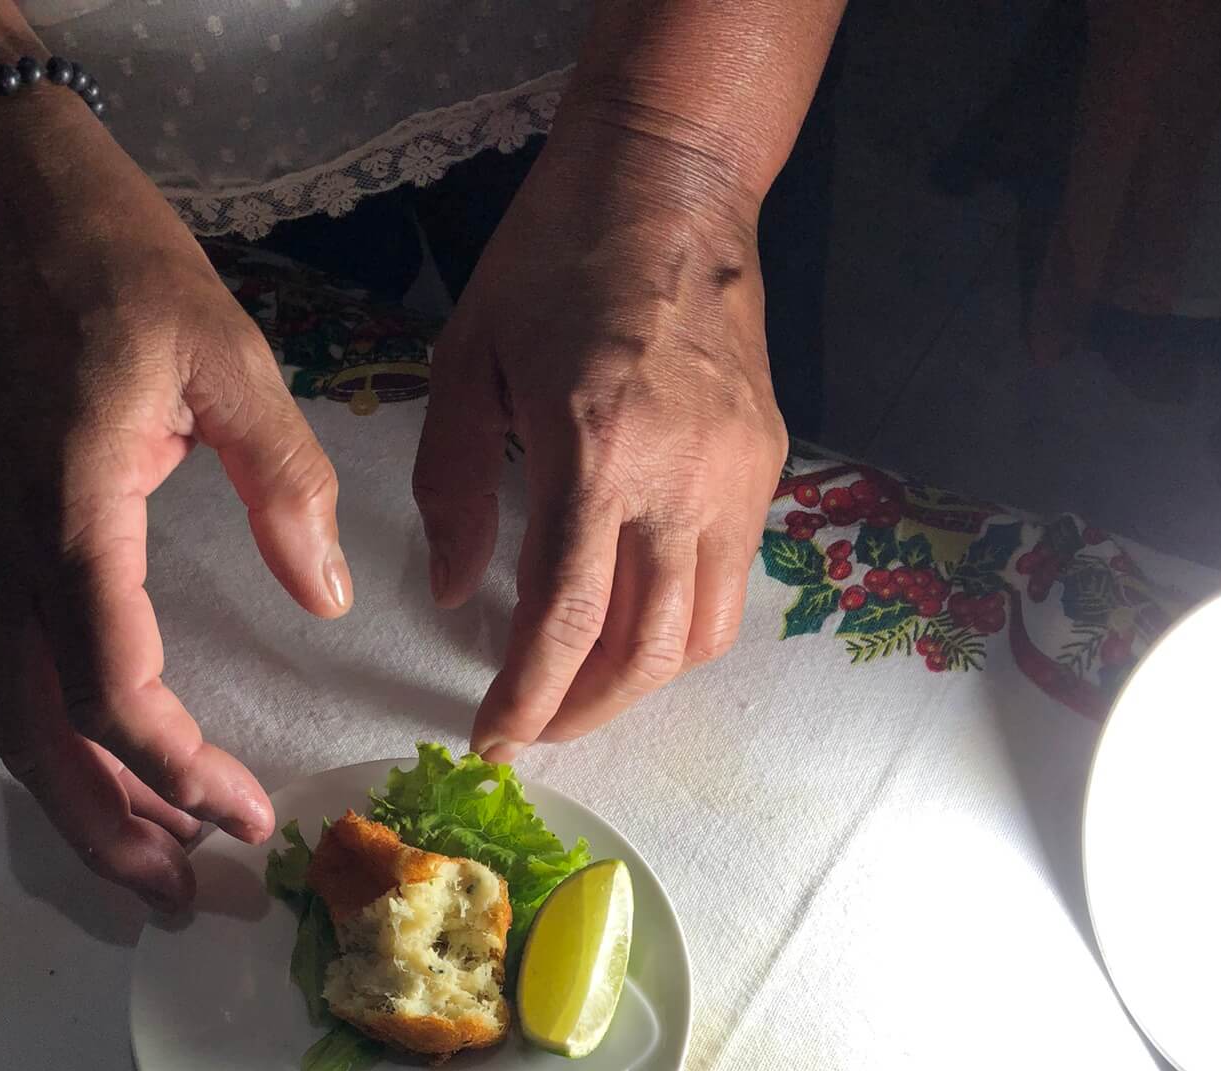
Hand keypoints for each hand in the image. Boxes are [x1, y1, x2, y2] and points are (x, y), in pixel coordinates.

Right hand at [0, 88, 350, 909]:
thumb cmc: (105, 258)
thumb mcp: (226, 354)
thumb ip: (285, 482)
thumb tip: (323, 593)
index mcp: (70, 520)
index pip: (114, 696)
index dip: (182, 774)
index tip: (252, 817)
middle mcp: (9, 558)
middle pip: (44, 743)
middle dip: (115, 834)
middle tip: (188, 899)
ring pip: (18, 720)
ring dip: (83, 804)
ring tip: (158, 865)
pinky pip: (14, 676)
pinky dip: (61, 743)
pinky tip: (115, 770)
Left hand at [413, 117, 785, 758]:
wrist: (674, 181)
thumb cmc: (555, 259)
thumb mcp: (468, 362)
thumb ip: (455, 487)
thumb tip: (456, 594)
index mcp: (596, 449)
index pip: (568, 619)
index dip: (528, 698)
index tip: (493, 739)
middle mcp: (681, 479)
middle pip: (647, 653)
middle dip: (586, 713)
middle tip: (536, 729)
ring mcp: (737, 478)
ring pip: (704, 636)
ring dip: (639, 683)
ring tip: (583, 689)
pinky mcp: (765, 467)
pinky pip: (729, 583)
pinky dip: (678, 627)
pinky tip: (631, 621)